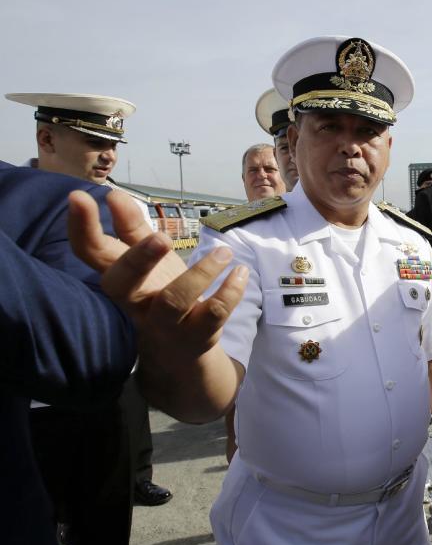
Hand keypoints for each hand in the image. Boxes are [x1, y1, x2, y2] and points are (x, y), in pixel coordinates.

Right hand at [68, 189, 247, 363]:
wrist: (180, 350)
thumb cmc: (157, 294)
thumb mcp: (145, 261)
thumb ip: (131, 229)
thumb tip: (114, 194)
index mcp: (119, 279)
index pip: (90, 252)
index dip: (80, 226)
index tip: (78, 196)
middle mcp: (136, 303)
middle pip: (123, 284)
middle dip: (138, 259)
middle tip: (161, 237)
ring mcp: (166, 322)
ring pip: (174, 301)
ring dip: (200, 274)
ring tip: (224, 252)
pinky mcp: (197, 335)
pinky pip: (213, 314)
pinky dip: (230, 292)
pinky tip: (240, 272)